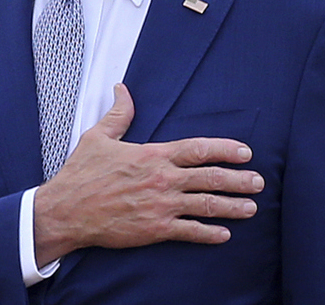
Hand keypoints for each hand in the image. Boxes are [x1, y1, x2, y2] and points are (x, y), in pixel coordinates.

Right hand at [32, 83, 263, 265]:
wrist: (66, 210)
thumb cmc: (81, 174)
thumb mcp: (98, 137)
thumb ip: (118, 114)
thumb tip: (122, 89)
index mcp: (152, 155)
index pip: (198, 149)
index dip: (225, 149)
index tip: (246, 152)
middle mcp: (162, 179)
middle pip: (210, 177)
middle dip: (238, 179)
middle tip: (259, 182)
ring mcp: (160, 206)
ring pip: (205, 205)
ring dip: (231, 207)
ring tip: (251, 208)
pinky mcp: (154, 229)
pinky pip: (188, 232)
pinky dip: (208, 234)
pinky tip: (224, 235)